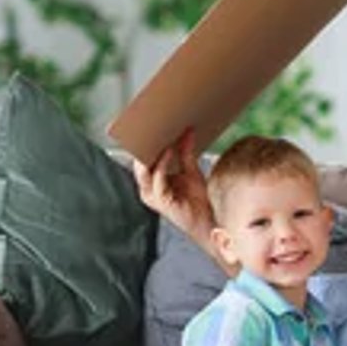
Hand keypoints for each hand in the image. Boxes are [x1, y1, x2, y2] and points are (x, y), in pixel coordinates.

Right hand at [133, 128, 213, 243]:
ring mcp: (152, 195)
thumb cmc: (196, 200)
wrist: (207, 221)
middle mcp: (147, 188)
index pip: (141, 158)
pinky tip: (167, 149)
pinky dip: (162, 162)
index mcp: (151, 181)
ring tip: (158, 133)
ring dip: (151, 150)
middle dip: (144, 143)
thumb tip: (187, 131)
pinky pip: (158, 177)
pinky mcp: (160, 200)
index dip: (143, 142)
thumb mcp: (191, 170)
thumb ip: (186, 152)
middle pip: (139, 161)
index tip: (149, 123)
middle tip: (152, 123)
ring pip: (144, 168)